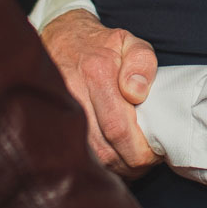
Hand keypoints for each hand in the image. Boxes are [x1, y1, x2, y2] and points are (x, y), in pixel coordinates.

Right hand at [39, 9, 159, 177]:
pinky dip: (97, 164)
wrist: (61, 39)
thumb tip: (136, 94)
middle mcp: (74, 95)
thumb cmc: (101, 45)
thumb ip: (143, 63)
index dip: (139, 151)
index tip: (155, 154)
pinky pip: (75, 153)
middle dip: (131, 165)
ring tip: (133, 162)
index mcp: (96, 74)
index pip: (118, 128)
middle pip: (104, 151)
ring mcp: (60, 111)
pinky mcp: (51, 123)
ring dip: (115, 168)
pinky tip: (112, 159)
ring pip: (90, 157)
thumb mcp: (130, 43)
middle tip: (148, 162)